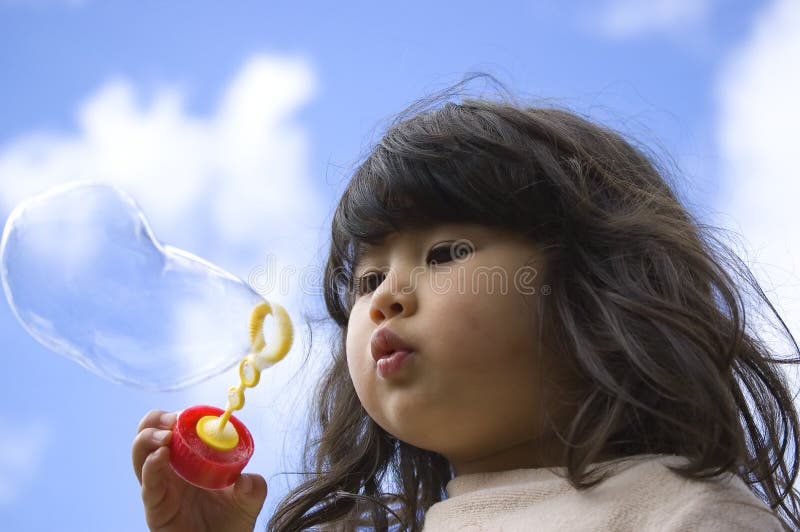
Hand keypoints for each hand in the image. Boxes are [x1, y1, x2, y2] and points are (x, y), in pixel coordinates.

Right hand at [132, 410, 266, 531]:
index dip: (176, 416)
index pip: (172, 429)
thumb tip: (246, 479)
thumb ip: (253, 487)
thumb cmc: (232, 522)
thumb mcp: (250, 499)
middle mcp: (169, 472)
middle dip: (156, 422)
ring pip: (140, 456)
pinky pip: (148, 486)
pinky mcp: (156, 509)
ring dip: (148, 438)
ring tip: (165, 436)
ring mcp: (160, 489)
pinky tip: (161, 456)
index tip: (188, 412)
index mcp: (187, 461)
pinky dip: (151, 467)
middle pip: (148, 436)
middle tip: (173, 421)